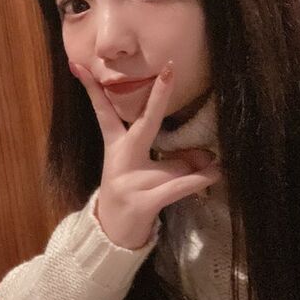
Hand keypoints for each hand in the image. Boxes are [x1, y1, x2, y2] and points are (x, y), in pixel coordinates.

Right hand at [70, 60, 220, 248]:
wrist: (111, 234)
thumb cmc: (131, 196)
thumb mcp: (151, 174)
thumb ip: (177, 160)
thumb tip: (209, 154)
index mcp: (116, 146)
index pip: (103, 112)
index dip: (95, 89)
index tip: (83, 65)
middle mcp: (120, 159)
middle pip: (143, 124)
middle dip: (157, 97)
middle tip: (169, 70)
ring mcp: (130, 181)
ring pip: (174, 164)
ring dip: (196, 166)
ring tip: (213, 166)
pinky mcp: (142, 202)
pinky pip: (179, 186)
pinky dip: (200, 180)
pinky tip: (216, 174)